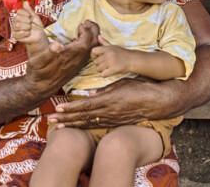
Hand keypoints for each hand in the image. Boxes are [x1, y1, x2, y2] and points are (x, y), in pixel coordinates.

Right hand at [10, 3, 43, 44]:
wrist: (39, 35)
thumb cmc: (36, 25)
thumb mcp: (34, 16)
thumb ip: (29, 9)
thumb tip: (25, 1)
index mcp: (19, 16)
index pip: (19, 11)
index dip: (26, 14)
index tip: (30, 16)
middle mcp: (14, 21)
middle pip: (17, 18)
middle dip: (27, 21)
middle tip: (30, 24)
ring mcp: (14, 29)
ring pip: (18, 25)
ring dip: (27, 27)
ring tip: (29, 29)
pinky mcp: (15, 36)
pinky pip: (20, 33)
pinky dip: (27, 33)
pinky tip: (28, 34)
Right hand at [23, 20, 98, 98]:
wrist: (41, 88)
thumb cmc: (38, 73)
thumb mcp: (37, 62)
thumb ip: (47, 53)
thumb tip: (56, 44)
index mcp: (67, 57)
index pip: (85, 43)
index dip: (86, 32)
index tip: (80, 25)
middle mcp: (76, 61)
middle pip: (93, 44)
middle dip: (93, 31)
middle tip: (87, 22)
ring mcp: (78, 63)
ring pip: (93, 48)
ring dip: (93, 36)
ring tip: (87, 27)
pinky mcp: (78, 65)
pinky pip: (90, 52)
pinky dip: (91, 42)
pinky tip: (84, 37)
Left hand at [48, 79, 178, 127]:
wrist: (158, 102)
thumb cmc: (141, 88)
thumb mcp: (123, 83)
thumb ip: (105, 89)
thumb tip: (89, 94)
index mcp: (110, 100)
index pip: (86, 105)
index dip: (70, 108)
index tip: (58, 109)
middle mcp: (109, 111)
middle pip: (83, 116)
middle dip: (66, 119)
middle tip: (51, 122)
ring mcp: (113, 119)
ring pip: (88, 123)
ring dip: (72, 125)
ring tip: (58, 127)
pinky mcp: (116, 123)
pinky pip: (97, 125)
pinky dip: (84, 126)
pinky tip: (76, 126)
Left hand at [91, 36, 131, 76]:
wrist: (132, 60)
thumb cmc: (122, 53)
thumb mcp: (113, 46)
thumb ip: (104, 42)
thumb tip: (98, 36)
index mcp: (107, 49)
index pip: (93, 51)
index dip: (93, 55)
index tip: (97, 57)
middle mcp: (108, 55)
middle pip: (95, 62)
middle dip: (98, 64)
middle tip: (104, 64)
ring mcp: (111, 62)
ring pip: (98, 69)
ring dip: (101, 70)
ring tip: (107, 68)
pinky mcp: (114, 69)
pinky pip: (103, 74)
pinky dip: (105, 74)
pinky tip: (109, 72)